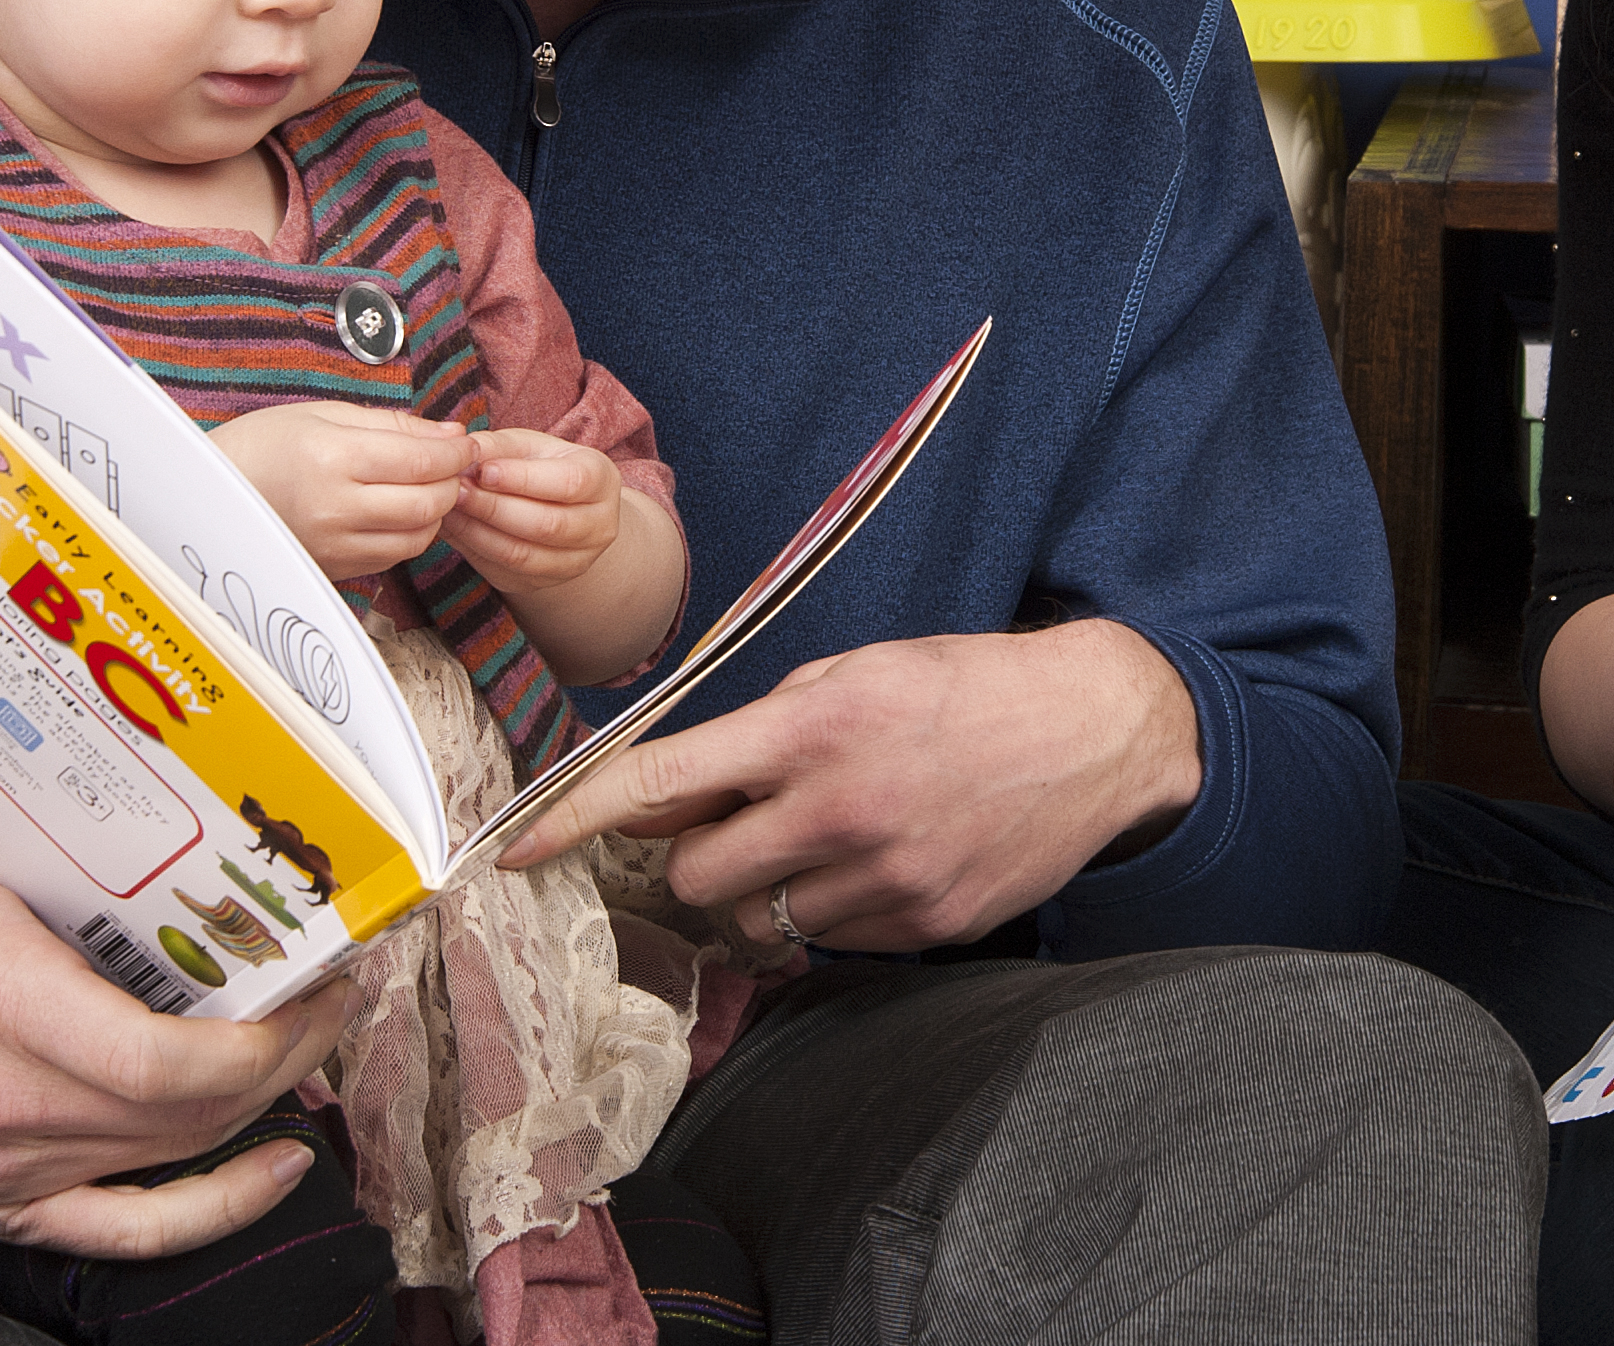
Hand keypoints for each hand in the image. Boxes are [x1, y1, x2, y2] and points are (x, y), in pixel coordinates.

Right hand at [0, 858, 356, 1253]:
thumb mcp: (9, 885)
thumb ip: (110, 910)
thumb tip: (234, 902)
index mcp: (0, 1005)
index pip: (164, 1064)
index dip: (264, 1041)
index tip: (316, 988)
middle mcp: (2, 1106)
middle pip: (186, 1112)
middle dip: (287, 1058)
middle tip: (331, 1001)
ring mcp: (2, 1173)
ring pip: (172, 1157)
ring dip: (261, 1107)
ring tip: (308, 1050)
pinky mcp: (3, 1208)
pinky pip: (127, 1232)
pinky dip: (215, 1208)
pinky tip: (277, 1168)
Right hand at [212, 400, 471, 578]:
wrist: (210, 492)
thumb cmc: (263, 444)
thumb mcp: (325, 414)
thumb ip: (394, 425)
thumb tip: (451, 435)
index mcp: (332, 458)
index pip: (422, 461)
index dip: (457, 453)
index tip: (467, 444)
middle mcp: (334, 507)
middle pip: (428, 504)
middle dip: (454, 483)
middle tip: (453, 466)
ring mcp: (333, 544)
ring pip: (417, 537)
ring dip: (436, 512)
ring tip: (427, 487)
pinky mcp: (332, 568)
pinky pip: (392, 557)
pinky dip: (410, 534)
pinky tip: (398, 511)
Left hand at [442, 427, 620, 594]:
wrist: (562, 509)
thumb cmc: (542, 467)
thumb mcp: (528, 446)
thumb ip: (499, 446)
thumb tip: (465, 450)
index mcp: (602, 480)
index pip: (569, 483)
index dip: (523, 479)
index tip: (482, 470)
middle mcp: (599, 526)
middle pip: (547, 525)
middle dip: (494, 508)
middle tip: (456, 491)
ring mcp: (576, 561)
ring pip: (523, 555)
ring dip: (479, 532)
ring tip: (450, 509)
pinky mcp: (546, 583)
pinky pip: (505, 572)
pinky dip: (475, 550)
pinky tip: (456, 529)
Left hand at [499, 620, 1200, 952]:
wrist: (1096, 730)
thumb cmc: (966, 687)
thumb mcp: (858, 673)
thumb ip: (765, 730)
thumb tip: (677, 791)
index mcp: (812, 726)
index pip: (660, 784)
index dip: (574, 819)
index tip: (517, 849)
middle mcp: (839, 807)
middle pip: (696, 876)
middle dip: (699, 856)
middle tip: (740, 823)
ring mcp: (883, 876)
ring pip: (759, 920)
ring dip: (769, 887)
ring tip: (825, 838)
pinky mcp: (922, 924)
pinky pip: (831, 940)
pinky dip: (834, 908)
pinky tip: (882, 857)